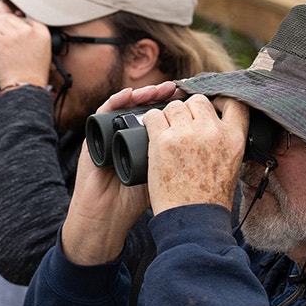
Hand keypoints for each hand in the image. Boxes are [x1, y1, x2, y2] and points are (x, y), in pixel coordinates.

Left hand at [0, 0, 51, 86]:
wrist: (26, 88)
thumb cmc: (32, 75)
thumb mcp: (44, 52)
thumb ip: (35, 38)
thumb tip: (22, 26)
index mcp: (42, 32)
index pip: (25, 16)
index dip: (14, 20)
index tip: (9, 27)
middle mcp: (29, 31)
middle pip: (9, 16)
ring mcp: (14, 36)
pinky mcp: (0, 43)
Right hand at [59, 82, 181, 264]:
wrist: (107, 216)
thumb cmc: (135, 201)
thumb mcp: (165, 176)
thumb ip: (180, 160)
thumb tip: (212, 144)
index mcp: (146, 141)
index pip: (161, 115)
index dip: (176, 105)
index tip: (191, 100)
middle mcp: (128, 134)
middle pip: (147, 105)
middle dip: (163, 96)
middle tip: (176, 89)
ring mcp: (111, 133)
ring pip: (128, 104)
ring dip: (144, 93)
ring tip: (159, 90)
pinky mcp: (94, 135)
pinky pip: (105, 111)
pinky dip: (117, 99)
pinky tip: (130, 94)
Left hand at [142, 94, 247, 213]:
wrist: (192, 219)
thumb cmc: (210, 197)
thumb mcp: (232, 165)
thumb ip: (227, 142)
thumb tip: (217, 125)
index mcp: (234, 138)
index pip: (234, 103)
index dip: (220, 100)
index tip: (211, 106)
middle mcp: (212, 131)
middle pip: (197, 101)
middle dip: (188, 110)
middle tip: (182, 126)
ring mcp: (186, 134)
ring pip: (173, 106)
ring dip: (168, 116)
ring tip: (166, 134)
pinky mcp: (163, 141)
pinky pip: (152, 116)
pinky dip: (150, 122)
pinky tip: (151, 132)